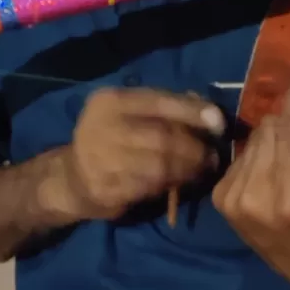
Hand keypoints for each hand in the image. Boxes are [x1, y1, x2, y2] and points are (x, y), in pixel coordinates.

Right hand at [43, 87, 223, 224]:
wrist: (70, 179)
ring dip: (188, 169)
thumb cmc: (109, 141)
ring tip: (200, 170)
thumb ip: (161, 110)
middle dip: (195, 147)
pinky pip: (150, 187)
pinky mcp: (106, 188)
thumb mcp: (127, 115)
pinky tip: (179, 184)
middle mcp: (102, 126)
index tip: (218, 123)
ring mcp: (101, 159)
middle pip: (164, 136)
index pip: (160, 101)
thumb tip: (211, 115)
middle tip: (211, 156)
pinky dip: (171, 185)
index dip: (194, 112)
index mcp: (109, 101)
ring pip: (161, 165)